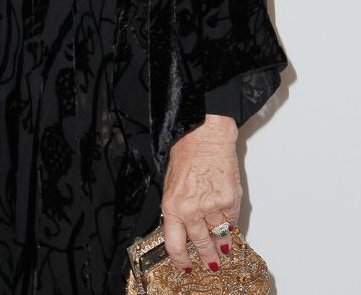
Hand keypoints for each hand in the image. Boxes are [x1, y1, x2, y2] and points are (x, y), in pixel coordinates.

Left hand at [161, 114, 240, 273]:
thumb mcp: (172, 183)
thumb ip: (177, 207)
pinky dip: (230, 223)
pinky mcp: (229, 201)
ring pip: (218, 234)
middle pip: (200, 244)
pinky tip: (229, 226)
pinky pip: (231, 220)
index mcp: (172, 205)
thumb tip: (184, 227)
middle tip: (211, 264)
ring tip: (222, 249)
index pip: (174, 243)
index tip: (185, 267)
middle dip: (206, 257)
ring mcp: (211, 207)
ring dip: (220, 241)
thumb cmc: (186, 154)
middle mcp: (190, 210)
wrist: (204, 136)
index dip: (180, 259)